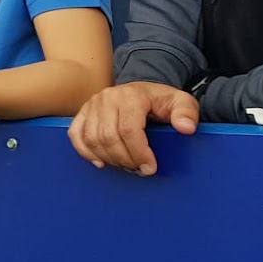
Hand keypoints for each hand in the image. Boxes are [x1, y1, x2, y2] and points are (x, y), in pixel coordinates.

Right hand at [68, 81, 198, 175]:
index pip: (129, 129)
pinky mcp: (82, 113)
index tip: (150, 168)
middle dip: (125, 159)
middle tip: (139, 169)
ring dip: (109, 159)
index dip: (139, 153)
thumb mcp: (180, 102)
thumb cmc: (160, 101)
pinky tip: (101, 162)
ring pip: (92, 139)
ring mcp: (92, 105)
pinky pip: (76, 135)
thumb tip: (185, 128)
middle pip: (108, 137)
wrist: (141, 92)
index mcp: (131, 96)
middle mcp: (107, 98)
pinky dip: (85, 152)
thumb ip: (186, 113)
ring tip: (126, 165)